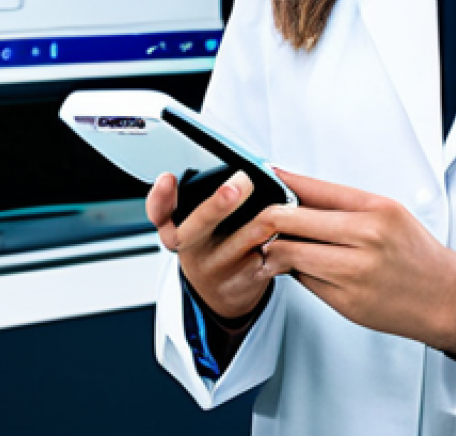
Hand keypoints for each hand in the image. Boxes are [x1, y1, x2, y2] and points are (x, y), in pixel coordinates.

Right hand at [146, 169, 275, 319]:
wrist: (223, 293)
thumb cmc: (213, 245)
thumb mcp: (198, 226)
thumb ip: (204, 197)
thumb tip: (245, 163)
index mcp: (178, 230)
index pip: (160, 213)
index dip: (161, 197)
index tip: (168, 177)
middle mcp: (194, 249)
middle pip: (199, 226)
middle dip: (219, 204)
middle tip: (239, 184)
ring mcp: (221, 265)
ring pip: (246, 237)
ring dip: (265, 218)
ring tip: (280, 205)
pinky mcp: (249, 276)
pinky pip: (273, 252)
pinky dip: (286, 236)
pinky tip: (296, 227)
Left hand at [263, 169, 455, 357]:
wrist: (442, 295)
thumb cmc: (415, 252)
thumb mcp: (389, 212)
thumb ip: (344, 205)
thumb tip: (298, 195)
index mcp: (377, 210)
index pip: (316, 189)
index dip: (283, 182)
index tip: (264, 177)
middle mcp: (366, 238)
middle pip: (294, 221)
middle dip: (269, 219)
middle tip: (259, 217)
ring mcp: (354, 272)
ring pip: (292, 254)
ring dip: (276, 250)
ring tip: (275, 246)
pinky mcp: (346, 302)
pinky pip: (305, 281)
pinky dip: (296, 273)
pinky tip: (298, 267)